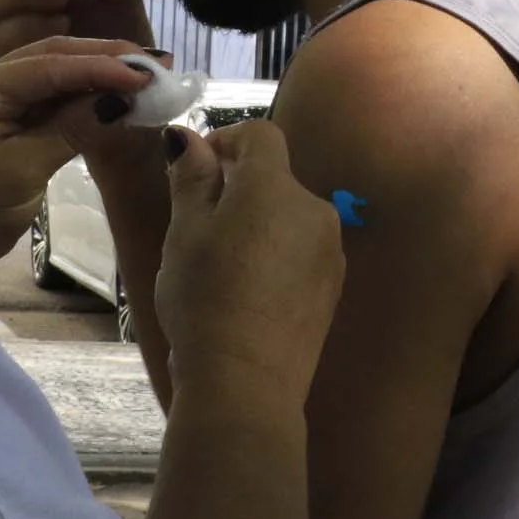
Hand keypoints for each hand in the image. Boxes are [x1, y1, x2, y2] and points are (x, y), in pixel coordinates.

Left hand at [0, 37, 153, 281]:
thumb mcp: (25, 169)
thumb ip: (72, 128)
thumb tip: (122, 99)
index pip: (46, 66)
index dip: (98, 66)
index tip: (144, 73)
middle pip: (54, 57)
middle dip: (106, 58)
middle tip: (157, 64)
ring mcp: (0, 94)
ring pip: (59, 72)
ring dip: (102, 73)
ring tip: (148, 74)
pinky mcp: (14, 112)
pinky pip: (57, 94)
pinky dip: (90, 93)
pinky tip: (122, 93)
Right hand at [157, 121, 345, 404]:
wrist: (246, 382)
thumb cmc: (205, 299)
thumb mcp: (185, 233)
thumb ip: (191, 179)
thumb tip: (189, 137)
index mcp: (275, 187)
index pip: (260, 136)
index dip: (226, 141)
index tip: (196, 170)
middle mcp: (314, 209)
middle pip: (275, 179)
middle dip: (237, 190)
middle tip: (197, 228)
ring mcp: (330, 251)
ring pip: (287, 218)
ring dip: (257, 225)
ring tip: (220, 268)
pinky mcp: (333, 288)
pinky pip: (300, 253)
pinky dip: (275, 257)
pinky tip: (247, 294)